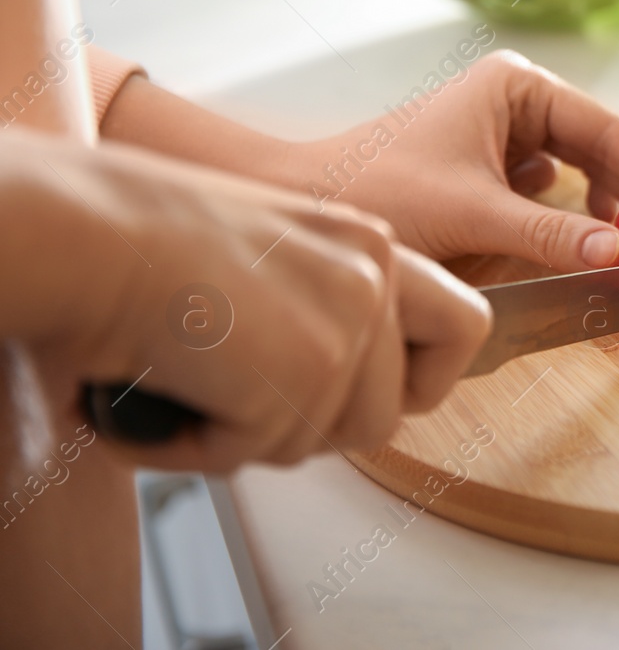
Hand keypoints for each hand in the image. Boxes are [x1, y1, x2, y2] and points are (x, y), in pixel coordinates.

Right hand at [1, 129, 490, 471]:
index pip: (465, 323)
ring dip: (258, 435)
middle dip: (321, 426)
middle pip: (394, 409)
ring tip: (195, 387)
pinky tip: (165, 395)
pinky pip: (261, 451)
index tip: (377, 392)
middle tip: (245, 401)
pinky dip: (201, 443)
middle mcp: (375, 276)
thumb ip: (324, 312)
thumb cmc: (144, 241)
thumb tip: (339, 394)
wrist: (89, 231)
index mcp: (369, 244)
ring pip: (332, 440)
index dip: (424, 377)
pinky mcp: (310, 373)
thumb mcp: (268, 258)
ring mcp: (350, 325)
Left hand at [289, 50, 618, 272]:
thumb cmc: (377, 191)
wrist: (305, 208)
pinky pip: (549, 198)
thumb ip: (552, 235)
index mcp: (515, 86)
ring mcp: (501, 138)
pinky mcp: (488, 176)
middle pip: (599, 151)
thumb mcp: (473, 215)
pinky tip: (590, 249)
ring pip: (578, 176)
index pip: (606, 129)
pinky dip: (572, 223)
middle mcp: (514, 102)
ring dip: (606, 211)